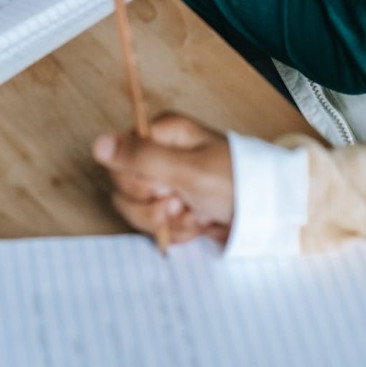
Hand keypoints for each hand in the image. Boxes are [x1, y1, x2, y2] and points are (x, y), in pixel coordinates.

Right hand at [93, 113, 235, 246]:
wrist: (267, 213)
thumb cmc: (234, 182)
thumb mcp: (187, 169)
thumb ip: (140, 158)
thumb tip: (98, 145)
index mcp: (162, 135)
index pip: (119, 162)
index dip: (138, 181)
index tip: (164, 186)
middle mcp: (160, 157)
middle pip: (125, 190)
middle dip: (155, 206)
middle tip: (183, 202)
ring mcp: (167, 184)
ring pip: (138, 212)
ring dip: (169, 221)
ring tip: (196, 214)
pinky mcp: (175, 209)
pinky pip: (158, 227)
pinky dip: (179, 230)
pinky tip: (200, 223)